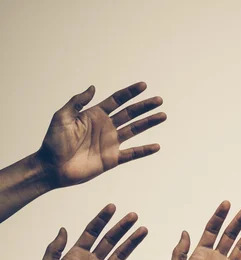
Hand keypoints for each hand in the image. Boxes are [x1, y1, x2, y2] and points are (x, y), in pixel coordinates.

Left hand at [34, 204, 153, 259]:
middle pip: (110, 240)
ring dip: (132, 243)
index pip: (91, 233)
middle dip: (121, 227)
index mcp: (76, 257)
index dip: (101, 219)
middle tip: (133, 215)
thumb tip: (63, 229)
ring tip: (143, 230)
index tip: (112, 207)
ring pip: (121, 255)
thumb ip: (54, 251)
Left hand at [37, 82, 165, 187]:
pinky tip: (156, 146)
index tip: (143, 86)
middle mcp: (106, 127)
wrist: (52, 167)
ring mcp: (111, 143)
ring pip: (135, 130)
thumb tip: (93, 88)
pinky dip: (144, 150)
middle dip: (144, 106)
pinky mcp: (112, 159)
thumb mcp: (62, 117)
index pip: (117, 100)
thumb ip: (77, 102)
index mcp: (95, 115)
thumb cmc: (54, 142)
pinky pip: (132, 154)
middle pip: (130, 113)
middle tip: (159, 100)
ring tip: (162, 116)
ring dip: (149, 123)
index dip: (130, 93)